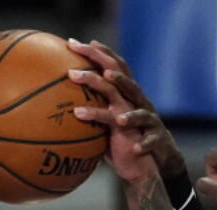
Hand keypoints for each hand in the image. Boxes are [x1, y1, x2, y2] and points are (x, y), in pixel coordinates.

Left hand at [66, 39, 156, 182]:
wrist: (153, 159)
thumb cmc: (125, 140)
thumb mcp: (107, 123)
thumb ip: (92, 112)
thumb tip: (61, 109)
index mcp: (127, 96)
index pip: (113, 68)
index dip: (97, 54)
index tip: (75, 43)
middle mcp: (138, 102)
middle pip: (120, 81)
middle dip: (98, 72)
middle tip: (73, 73)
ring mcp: (147, 119)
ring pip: (136, 109)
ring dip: (122, 102)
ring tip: (108, 92)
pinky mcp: (155, 137)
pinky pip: (149, 139)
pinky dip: (142, 143)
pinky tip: (134, 148)